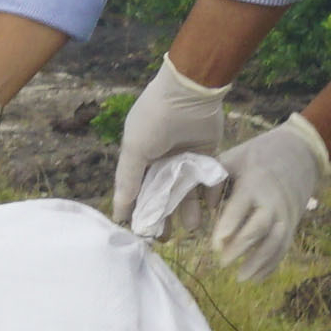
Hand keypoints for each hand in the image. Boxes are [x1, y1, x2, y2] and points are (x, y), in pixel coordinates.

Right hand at [108, 60, 237, 229]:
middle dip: (165, 216)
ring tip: (193, 226)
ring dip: (189, 209)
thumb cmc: (155, 119)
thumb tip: (119, 212)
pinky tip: (210, 206)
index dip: (138, 211)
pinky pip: (209, 178)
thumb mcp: (135, 149)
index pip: (137, 190)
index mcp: (140, 156)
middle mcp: (162, 159)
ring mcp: (186, 157)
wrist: (190, 92)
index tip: (141, 233)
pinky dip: (210, 192)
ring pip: (187, 190)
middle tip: (167, 238)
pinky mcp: (207, 153)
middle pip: (163, 195)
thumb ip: (128, 180)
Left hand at [205, 113, 330, 280]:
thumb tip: (207, 207)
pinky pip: (284, 248)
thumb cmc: (257, 155)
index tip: (215, 245)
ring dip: (259, 262)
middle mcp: (273, 201)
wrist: (299, 152)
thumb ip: (215, 180)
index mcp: (255, 182)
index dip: (228, 226)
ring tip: (240, 277)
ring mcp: (286, 214)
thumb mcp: (233, 158)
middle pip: (260, 228)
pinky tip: (256, 277)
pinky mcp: (292, 224)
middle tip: (221, 262)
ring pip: (275, 243)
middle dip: (241, 246)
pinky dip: (271, 264)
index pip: (241, 207)